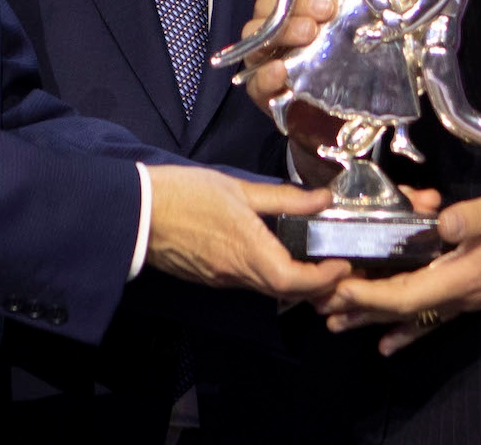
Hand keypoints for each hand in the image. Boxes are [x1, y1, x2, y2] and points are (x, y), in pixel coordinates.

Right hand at [145, 165, 350, 300]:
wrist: (136, 212)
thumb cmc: (186, 193)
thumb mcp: (239, 188)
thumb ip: (284, 198)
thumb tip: (323, 199)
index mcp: (248, 251)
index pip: (296, 281)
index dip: (325, 278)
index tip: (343, 263)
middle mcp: (237, 274)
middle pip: (286, 292)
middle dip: (317, 284)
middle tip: (337, 265)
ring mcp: (221, 280)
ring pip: (268, 289)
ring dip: (295, 282)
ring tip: (314, 260)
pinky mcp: (210, 278)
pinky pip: (248, 283)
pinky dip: (271, 276)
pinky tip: (278, 257)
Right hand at [236, 0, 411, 180]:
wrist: (343, 121)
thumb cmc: (350, 65)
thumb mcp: (368, 29)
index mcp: (293, 7)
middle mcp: (274, 29)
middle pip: (265, 2)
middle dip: (296, 0)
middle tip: (327, 9)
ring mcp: (265, 60)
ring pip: (256, 37)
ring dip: (284, 30)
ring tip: (312, 33)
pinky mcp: (264, 93)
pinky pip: (255, 80)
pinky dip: (267, 74)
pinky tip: (282, 71)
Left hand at [318, 181, 480, 354]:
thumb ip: (474, 216)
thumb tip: (442, 220)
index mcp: (465, 275)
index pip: (408, 294)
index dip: (370, 293)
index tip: (337, 285)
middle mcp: (461, 294)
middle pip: (401, 308)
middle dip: (359, 306)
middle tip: (317, 303)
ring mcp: (466, 297)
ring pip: (411, 314)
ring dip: (373, 316)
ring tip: (333, 320)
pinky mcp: (471, 292)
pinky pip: (432, 317)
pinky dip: (405, 329)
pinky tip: (386, 343)